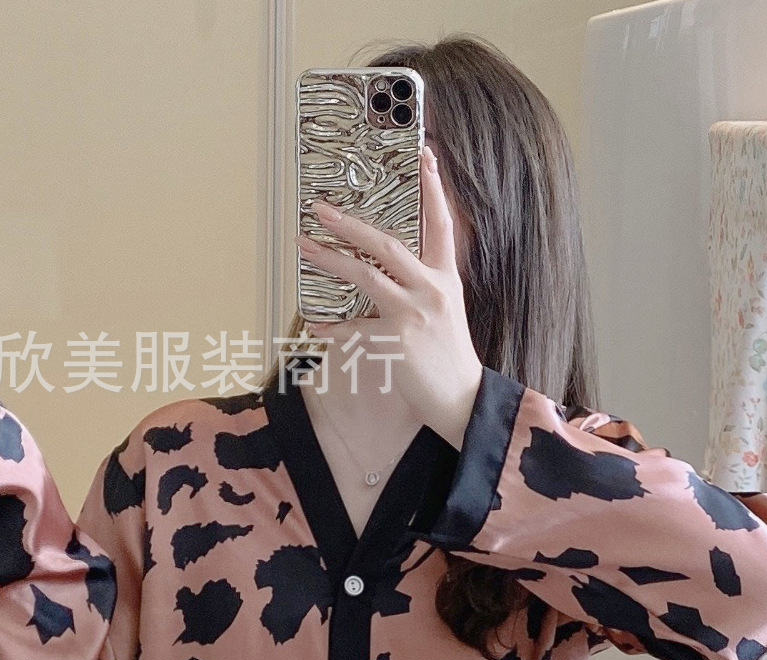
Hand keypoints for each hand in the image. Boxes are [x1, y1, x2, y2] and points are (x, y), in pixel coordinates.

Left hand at [298, 147, 483, 447]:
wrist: (463, 400)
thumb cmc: (450, 361)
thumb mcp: (448, 314)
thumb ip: (425, 288)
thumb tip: (393, 272)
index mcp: (446, 279)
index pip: (442, 225)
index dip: (434, 188)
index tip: (425, 153)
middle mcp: (431, 289)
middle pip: (386, 243)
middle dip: (351, 224)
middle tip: (322, 209)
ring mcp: (413, 313)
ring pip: (364, 275)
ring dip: (330, 259)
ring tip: (304, 247)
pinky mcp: (396, 340)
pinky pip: (354, 328)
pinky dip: (332, 328)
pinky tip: (315, 326)